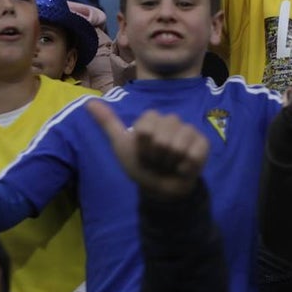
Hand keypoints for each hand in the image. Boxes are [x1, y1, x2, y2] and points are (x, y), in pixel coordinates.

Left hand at [87, 105, 207, 198]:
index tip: (143, 152)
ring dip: (170, 162)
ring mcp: (189, 131)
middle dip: (156, 156)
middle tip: (157, 161)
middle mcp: (172, 120)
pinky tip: (183, 167)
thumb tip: (88, 102)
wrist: (159, 188)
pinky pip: (193, 153)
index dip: (142, 145)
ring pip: (177, 145)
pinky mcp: (203, 144)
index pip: (145, 128)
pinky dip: (185, 166)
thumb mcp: (121, 145)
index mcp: (153, 118)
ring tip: (170, 164)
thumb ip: (107, 122)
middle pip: (161, 137)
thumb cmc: (140, 165)